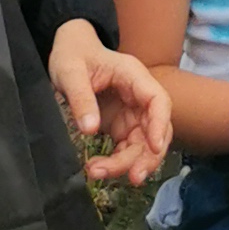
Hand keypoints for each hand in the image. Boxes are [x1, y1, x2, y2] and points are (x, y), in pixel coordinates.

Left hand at [50, 25, 171, 185]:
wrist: (68, 52)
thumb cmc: (73, 55)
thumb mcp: (70, 72)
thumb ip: (81, 98)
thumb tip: (90, 130)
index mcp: (133, 75)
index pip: (158, 101)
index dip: (159, 125)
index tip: (154, 148)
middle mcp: (138, 96)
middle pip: (154, 130)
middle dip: (146, 156)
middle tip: (131, 177)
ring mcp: (131, 113)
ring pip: (142, 145)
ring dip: (127, 163)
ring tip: (97, 172)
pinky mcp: (121, 125)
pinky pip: (127, 149)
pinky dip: (117, 163)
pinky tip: (98, 169)